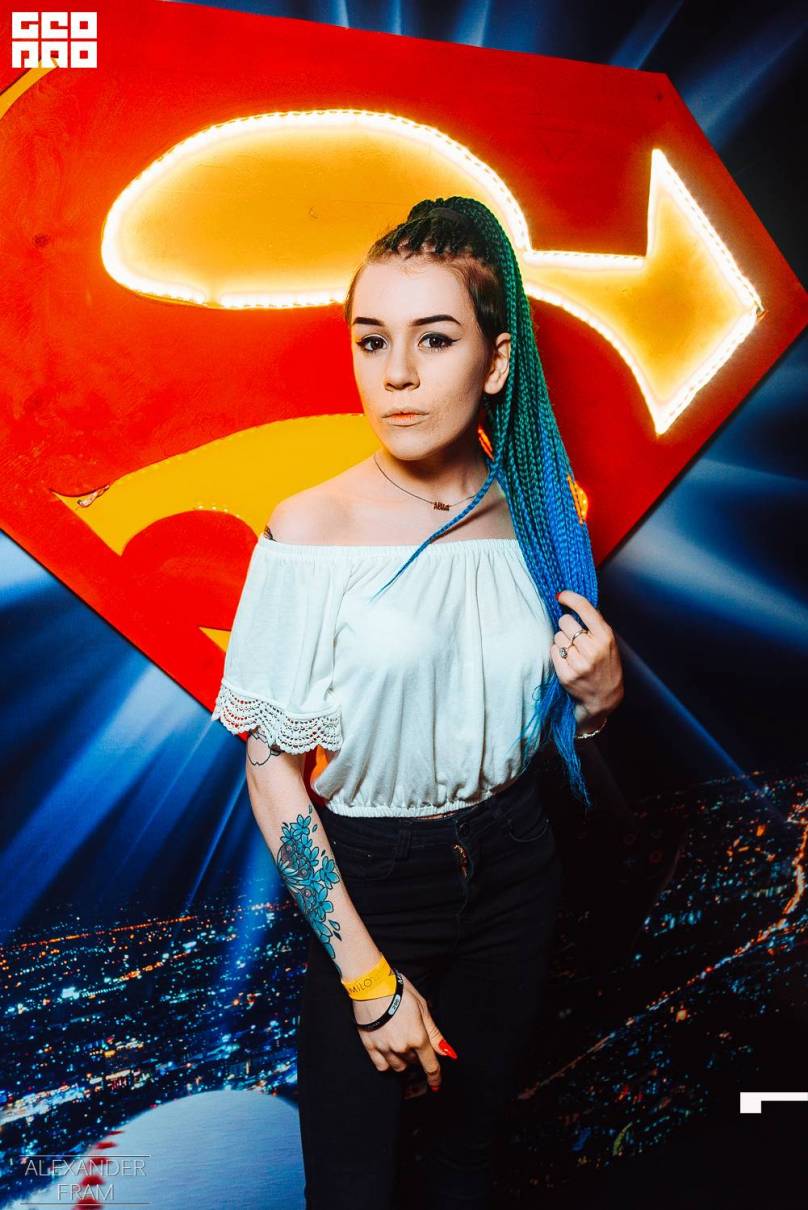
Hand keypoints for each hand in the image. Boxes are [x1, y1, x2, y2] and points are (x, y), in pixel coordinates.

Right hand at [352, 971, 456, 1090]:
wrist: (370, 984)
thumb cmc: (398, 991)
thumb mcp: (422, 1007)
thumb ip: (434, 1033)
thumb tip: (446, 1051)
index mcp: (418, 1037)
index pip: (430, 1065)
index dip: (435, 1077)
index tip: (437, 1084)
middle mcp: (402, 1047)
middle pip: (414, 1062)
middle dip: (418, 1054)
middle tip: (414, 1038)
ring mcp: (384, 1048)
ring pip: (399, 1066)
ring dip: (404, 1059)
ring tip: (401, 1041)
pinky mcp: (370, 1046)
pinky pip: (382, 1066)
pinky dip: (388, 1063)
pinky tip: (389, 1052)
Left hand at [551, 589, 623, 723]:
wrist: (605, 696)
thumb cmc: (606, 665)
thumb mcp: (609, 643)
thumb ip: (595, 625)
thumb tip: (573, 604)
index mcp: (605, 637)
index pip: (585, 609)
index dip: (570, 598)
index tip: (561, 595)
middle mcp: (592, 649)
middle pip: (565, 621)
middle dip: (567, 625)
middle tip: (573, 635)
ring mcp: (579, 663)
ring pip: (557, 636)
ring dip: (562, 640)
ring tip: (573, 651)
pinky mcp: (566, 674)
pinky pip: (553, 651)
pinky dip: (558, 652)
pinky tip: (567, 659)